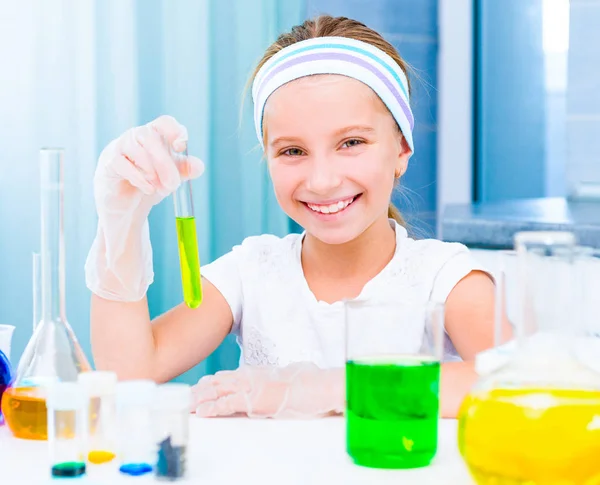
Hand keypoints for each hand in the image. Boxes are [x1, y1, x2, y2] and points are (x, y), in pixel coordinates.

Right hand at [85, 115, 204, 300]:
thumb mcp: (167, 186)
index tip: (185, 147)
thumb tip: (198, 163)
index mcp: (146, 148)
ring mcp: (113, 159)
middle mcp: (127, 148)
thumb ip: (181, 172)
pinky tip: (149, 191)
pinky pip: (120, 163)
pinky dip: (139, 176)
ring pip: (134, 144)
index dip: (174, 131)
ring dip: (154, 166)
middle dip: (165, 155)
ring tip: (164, 188)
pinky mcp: (105, 175)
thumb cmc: (144, 206)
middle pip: (148, 133)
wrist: (121, 234)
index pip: (161, 124)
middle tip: (177, 181)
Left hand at [192, 363, 344, 418]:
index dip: (214, 381)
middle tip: (187, 396)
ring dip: (201, 399)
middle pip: (219, 382)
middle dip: (202, 390)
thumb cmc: (308, 381)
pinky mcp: (253, 401)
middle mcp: (250, 377)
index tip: (203, 384)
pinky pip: (227, 405)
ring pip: (218, 392)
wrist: (315, 386)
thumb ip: (279, 377)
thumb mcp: (290, 374)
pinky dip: (212, 408)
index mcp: (258, 372)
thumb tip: (283, 377)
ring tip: (188, 405)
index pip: (230, 376)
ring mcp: (250, 388)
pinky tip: (202, 412)